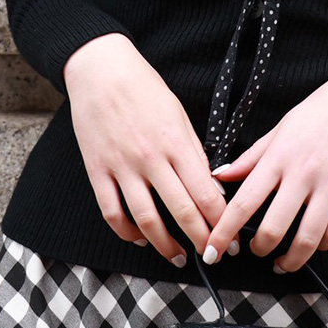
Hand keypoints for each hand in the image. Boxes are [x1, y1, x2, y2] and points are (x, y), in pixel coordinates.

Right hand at [65, 33, 226, 265]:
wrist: (101, 70)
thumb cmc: (144, 88)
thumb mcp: (179, 114)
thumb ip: (193, 151)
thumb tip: (210, 186)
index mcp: (175, 142)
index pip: (205, 193)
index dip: (221, 221)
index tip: (231, 238)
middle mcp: (150, 158)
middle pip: (181, 211)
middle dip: (201, 239)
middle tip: (214, 254)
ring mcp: (121, 167)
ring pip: (146, 220)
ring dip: (165, 245)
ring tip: (178, 257)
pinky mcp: (97, 171)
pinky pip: (112, 212)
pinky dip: (126, 232)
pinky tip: (139, 238)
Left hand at [203, 52, 327, 272]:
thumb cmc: (323, 108)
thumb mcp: (281, 127)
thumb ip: (251, 156)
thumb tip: (220, 176)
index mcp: (279, 155)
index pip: (243, 201)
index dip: (224, 231)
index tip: (212, 249)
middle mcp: (303, 172)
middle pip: (273, 228)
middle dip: (258, 249)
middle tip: (254, 251)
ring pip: (307, 239)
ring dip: (290, 260)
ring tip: (282, 262)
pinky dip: (322, 246)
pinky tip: (314, 244)